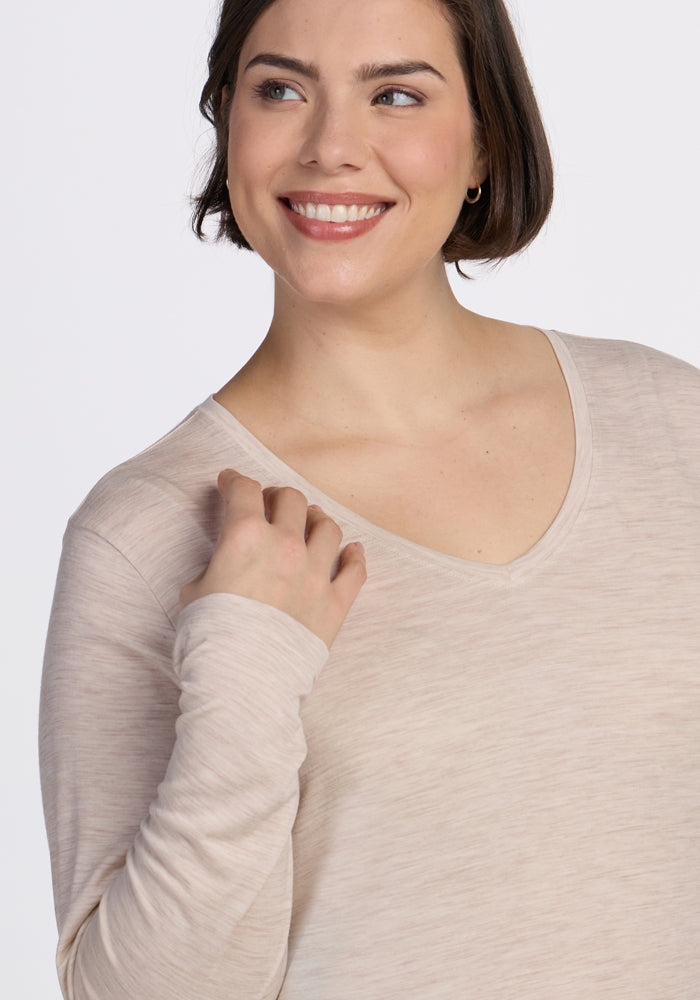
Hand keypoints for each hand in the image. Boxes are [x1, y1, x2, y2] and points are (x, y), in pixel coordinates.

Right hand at [180, 469, 366, 647]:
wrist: (241, 682)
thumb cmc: (209, 640)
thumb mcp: (194, 590)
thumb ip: (216, 564)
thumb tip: (225, 564)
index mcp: (246, 536)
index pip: (244, 490)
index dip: (234, 480)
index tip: (230, 482)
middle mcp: (285, 546)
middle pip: (292, 500)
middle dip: (278, 497)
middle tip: (271, 504)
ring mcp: (315, 574)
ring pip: (328, 528)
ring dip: (317, 520)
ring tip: (310, 524)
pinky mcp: (336, 603)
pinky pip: (356, 569)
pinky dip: (354, 557)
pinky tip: (352, 551)